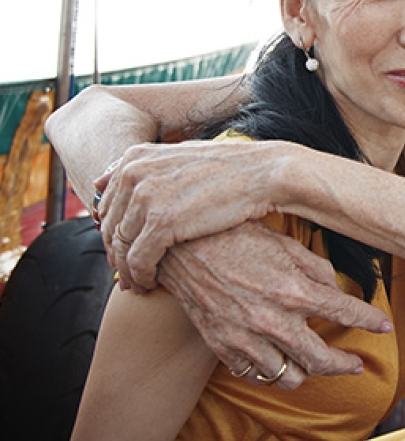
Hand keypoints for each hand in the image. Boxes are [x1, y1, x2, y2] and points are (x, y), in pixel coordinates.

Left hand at [96, 140, 290, 289]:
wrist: (264, 173)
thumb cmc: (229, 168)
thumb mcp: (180, 155)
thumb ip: (144, 166)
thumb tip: (104, 176)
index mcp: (136, 158)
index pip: (106, 203)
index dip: (111, 231)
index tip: (123, 249)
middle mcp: (134, 174)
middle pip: (109, 226)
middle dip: (116, 254)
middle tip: (126, 274)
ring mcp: (146, 198)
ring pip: (121, 246)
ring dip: (127, 270)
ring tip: (138, 284)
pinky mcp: (162, 223)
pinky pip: (138, 260)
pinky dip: (142, 276)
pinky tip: (151, 285)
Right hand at [155, 222, 393, 386]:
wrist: (179, 247)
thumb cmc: (234, 236)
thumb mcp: (283, 243)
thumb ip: (314, 268)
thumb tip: (337, 287)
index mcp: (292, 289)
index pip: (345, 313)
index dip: (370, 321)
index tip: (384, 326)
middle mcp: (272, 320)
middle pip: (320, 360)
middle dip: (345, 365)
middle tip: (356, 364)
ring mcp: (245, 339)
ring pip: (288, 377)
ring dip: (307, 373)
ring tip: (316, 364)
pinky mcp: (223, 348)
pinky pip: (255, 374)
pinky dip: (271, 371)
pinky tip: (279, 359)